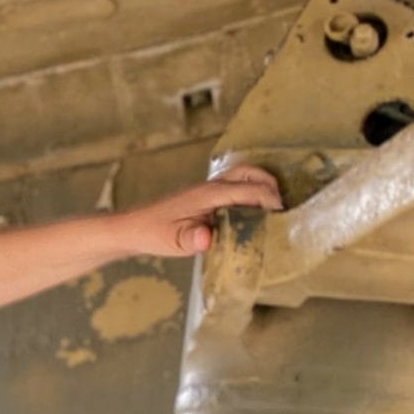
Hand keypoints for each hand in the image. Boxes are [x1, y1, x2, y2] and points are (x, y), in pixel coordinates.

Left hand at [121, 163, 281, 256]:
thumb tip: (207, 238)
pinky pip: (232, 185)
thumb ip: (192, 239)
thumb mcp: (173, 241)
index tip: (283, 216)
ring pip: (240, 175)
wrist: (130, 228)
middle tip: (280, 206)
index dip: (270, 200)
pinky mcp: (203, 197)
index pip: (249, 189)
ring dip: (259, 184)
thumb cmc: (152, 233)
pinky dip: (247, 190)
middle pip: (248, 172)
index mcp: (208, 194)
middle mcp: (209, 187)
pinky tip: (250, 211)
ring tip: (271, 207)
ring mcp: (206, 190)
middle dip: (269, 184)